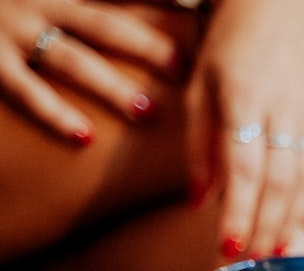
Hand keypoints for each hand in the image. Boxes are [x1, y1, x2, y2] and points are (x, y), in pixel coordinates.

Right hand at [0, 0, 183, 143]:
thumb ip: (99, 4)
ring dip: (110, 87)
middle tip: (185, 69)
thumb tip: (169, 5)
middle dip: (147, 46)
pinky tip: (83, 137)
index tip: (197, 14)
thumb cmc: (10, 3)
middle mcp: (40, 2)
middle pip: (104, 24)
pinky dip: (53, 113)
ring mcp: (13, 30)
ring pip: (71, 60)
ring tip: (147, 112)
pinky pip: (23, 90)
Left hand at [185, 0, 303, 258]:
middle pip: (281, 180)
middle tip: (254, 258)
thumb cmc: (230, 44)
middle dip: (266, 225)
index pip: (244, 168)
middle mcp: (286, 103)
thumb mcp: (200, 86)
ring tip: (279, 248)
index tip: (228, 246)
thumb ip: (200, 146)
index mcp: (246, 95)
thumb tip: (200, 204)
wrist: (279, 0)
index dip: (239, 212)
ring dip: (294, 218)